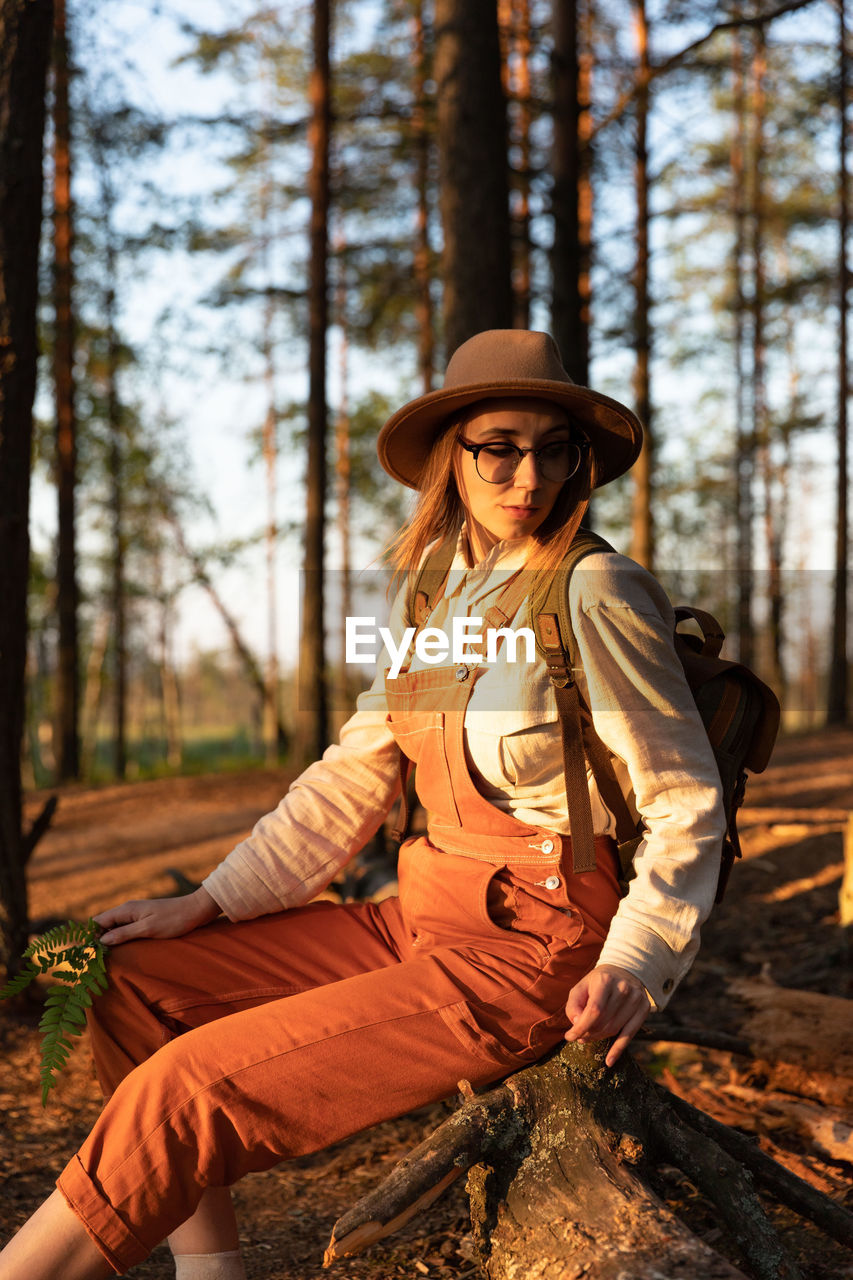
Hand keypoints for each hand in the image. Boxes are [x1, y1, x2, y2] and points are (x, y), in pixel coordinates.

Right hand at [94, 887, 220, 945]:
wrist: (196, 910)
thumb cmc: (174, 919)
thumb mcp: (148, 929)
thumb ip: (124, 934)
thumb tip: (102, 941)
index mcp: (126, 909)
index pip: (98, 921)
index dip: (89, 935)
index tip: (84, 951)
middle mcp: (128, 910)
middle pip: (104, 924)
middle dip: (96, 939)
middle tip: (92, 958)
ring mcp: (135, 914)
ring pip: (114, 927)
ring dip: (108, 940)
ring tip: (103, 957)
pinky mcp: (143, 919)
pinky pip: (124, 929)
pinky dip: (119, 938)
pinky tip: (120, 949)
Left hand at [564, 964, 650, 1066]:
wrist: (624, 971)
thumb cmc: (597, 983)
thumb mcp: (581, 987)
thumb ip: (574, 1006)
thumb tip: (577, 1025)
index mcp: (605, 981)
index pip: (594, 1011)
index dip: (580, 1027)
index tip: (569, 1037)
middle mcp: (623, 989)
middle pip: (604, 1022)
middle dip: (588, 1033)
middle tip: (579, 1035)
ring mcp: (636, 999)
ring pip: (614, 1029)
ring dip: (598, 1037)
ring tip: (589, 1036)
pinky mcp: (644, 1009)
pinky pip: (630, 1035)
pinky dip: (618, 1050)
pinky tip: (609, 1061)